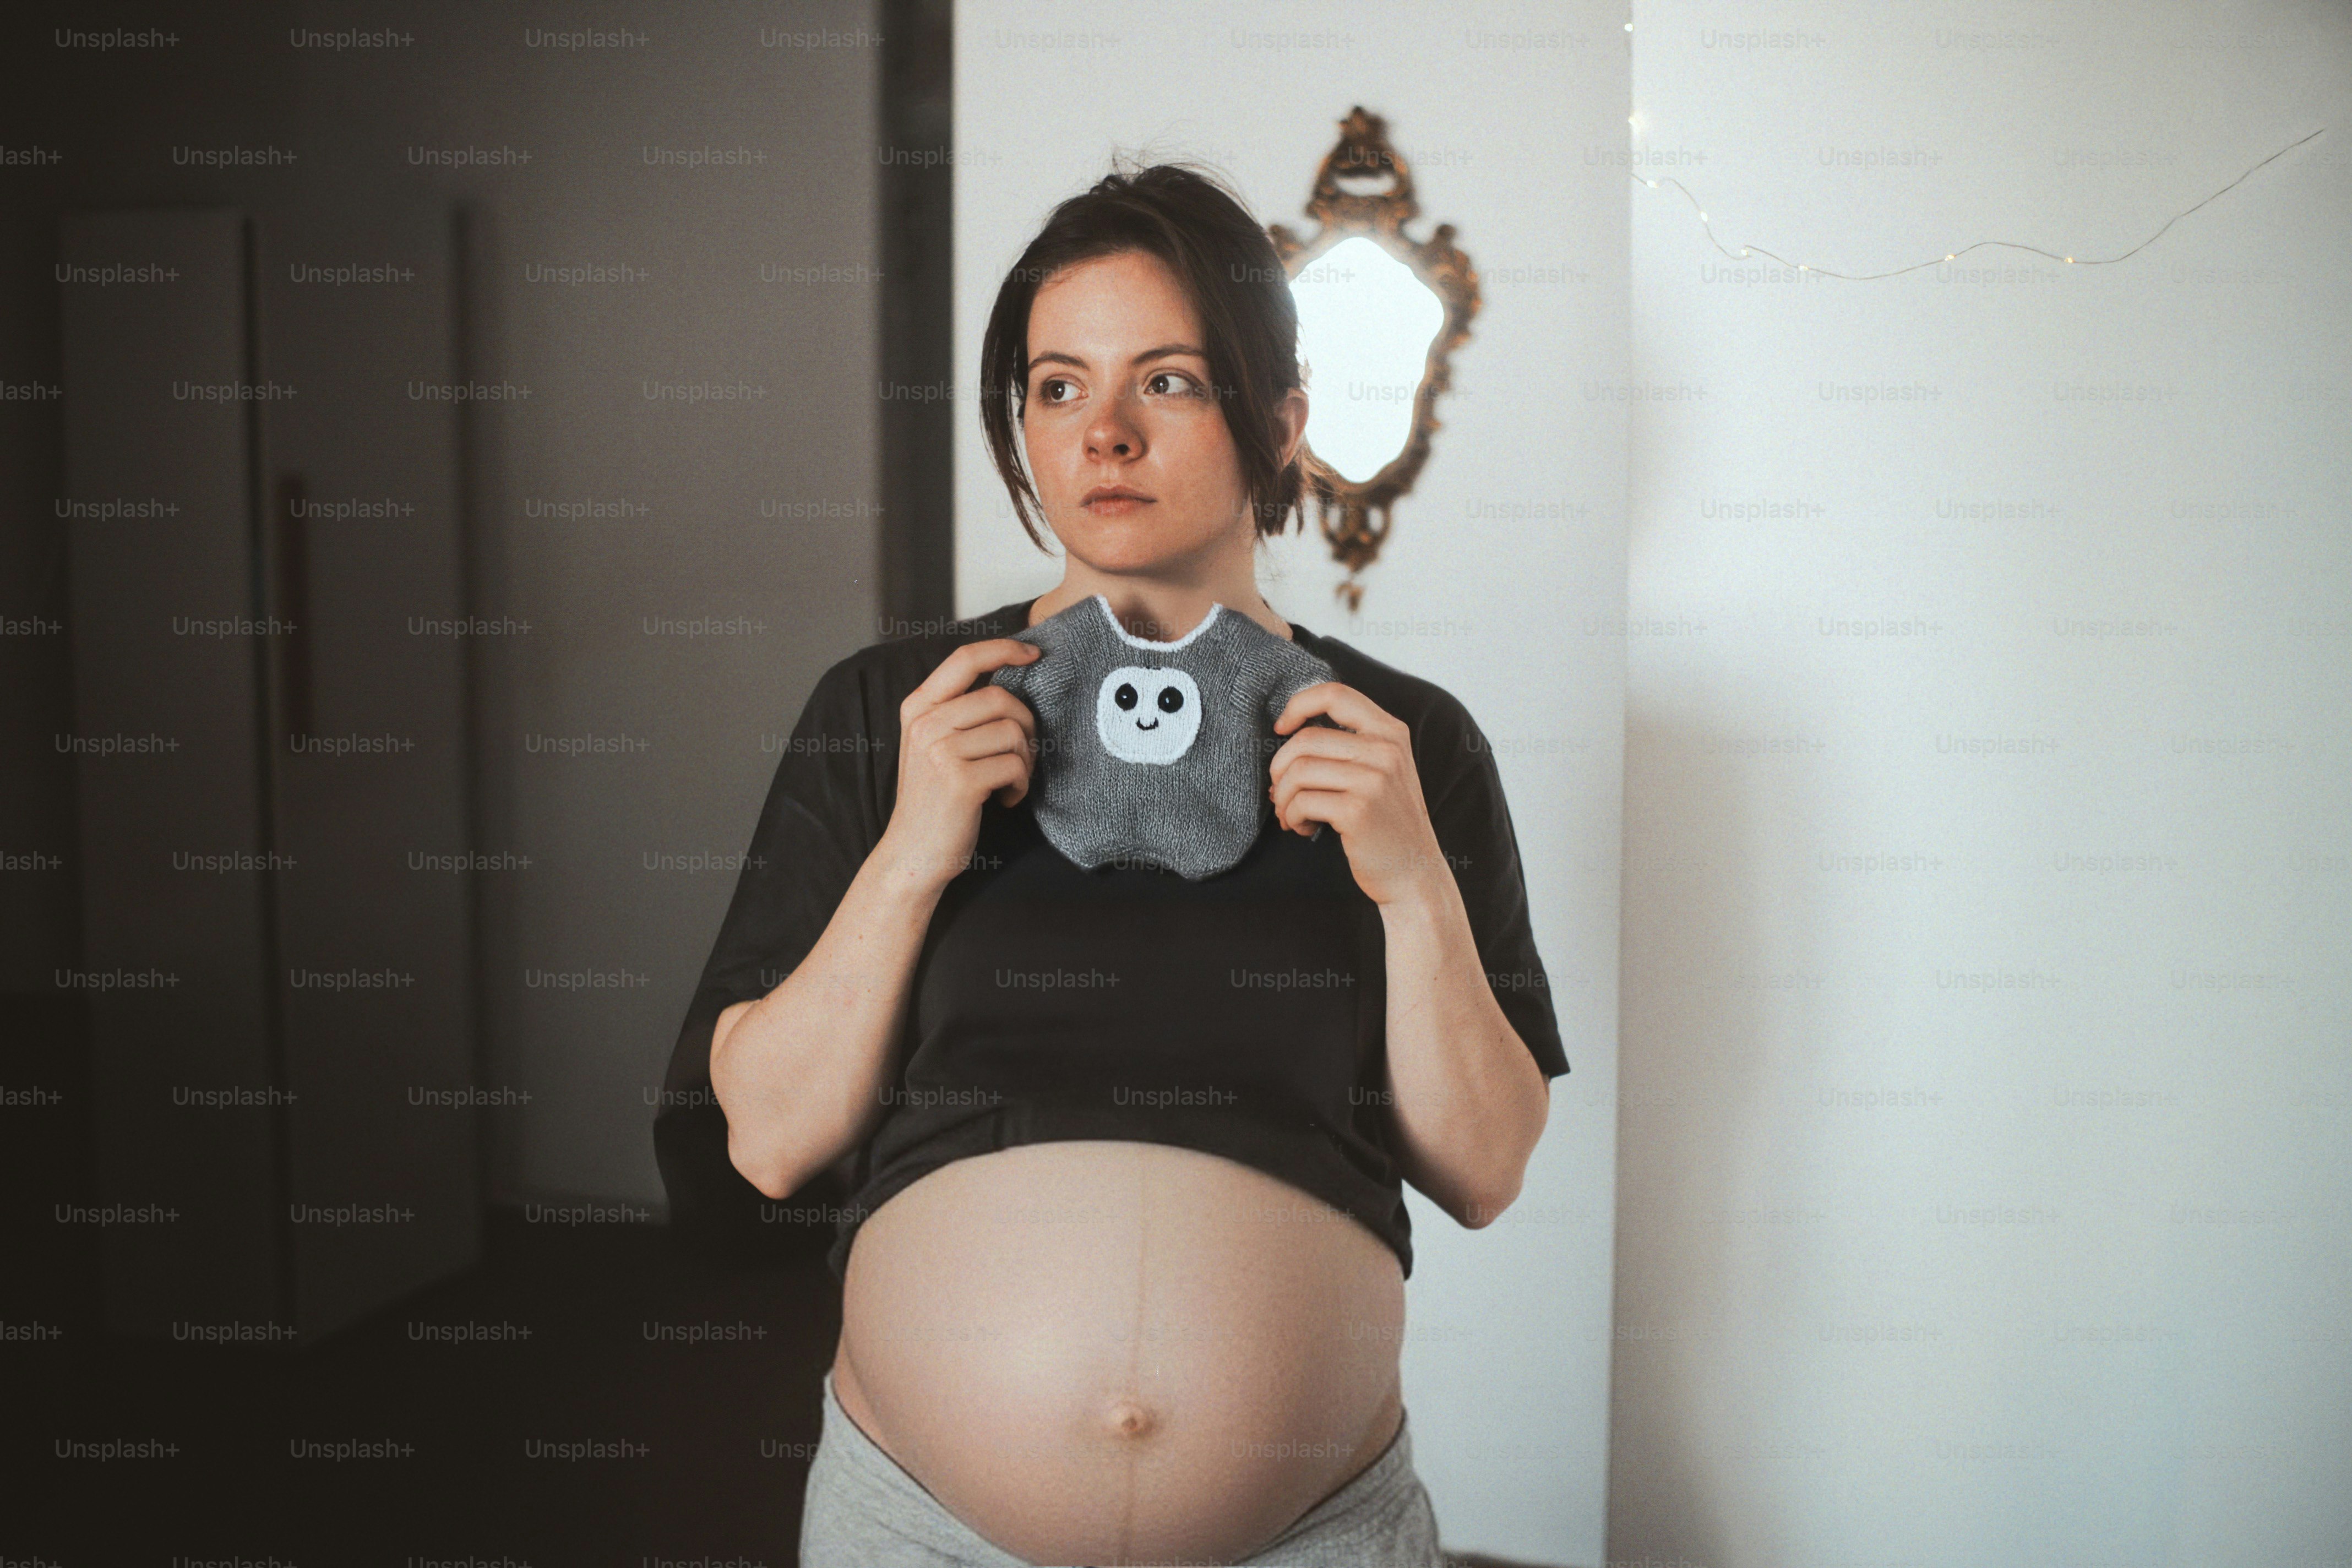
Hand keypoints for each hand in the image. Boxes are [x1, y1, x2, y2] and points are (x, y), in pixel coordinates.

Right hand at [875, 637, 1040, 890]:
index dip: (1004, 649)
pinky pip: (1015, 765)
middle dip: (1025, 726)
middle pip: (1001, 698)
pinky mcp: (960, 780)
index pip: (965, 658)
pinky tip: (1004, 799)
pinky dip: (1019, 784)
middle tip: (1020, 756)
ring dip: (1024, 761)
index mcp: (918, 707)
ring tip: (1008, 782)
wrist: (913, 854)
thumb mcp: (933, 745)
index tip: (1034, 654)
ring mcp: (940, 751)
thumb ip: (959, 711)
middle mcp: (925, 723)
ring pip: (1013, 732)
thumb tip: (1011, 679)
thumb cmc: (935, 799)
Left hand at [1267, 683, 1451, 908]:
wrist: (1414, 873)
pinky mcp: (1358, 810)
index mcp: (1391, 732)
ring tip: (1292, 814)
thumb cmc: (1387, 822)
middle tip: (1281, 792)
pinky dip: (1292, 816)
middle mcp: (1386, 750)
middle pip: (1306, 739)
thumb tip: (1286, 736)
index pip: (1334, 694)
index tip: (1282, 729)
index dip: (1298, 705)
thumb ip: (1350, 745)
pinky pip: (1302, 801)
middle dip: (1280, 768)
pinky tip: (1302, 827)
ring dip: (1284, 797)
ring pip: (1299, 771)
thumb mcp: (1382, 770)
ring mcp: (1374, 779)